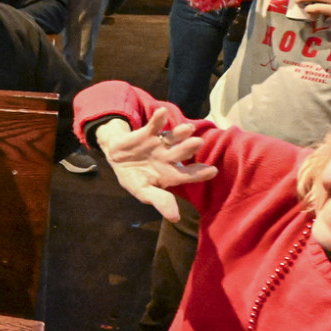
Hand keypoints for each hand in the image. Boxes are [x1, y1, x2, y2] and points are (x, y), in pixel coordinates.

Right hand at [92, 106, 216, 222]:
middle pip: (181, 153)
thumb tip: (175, 218)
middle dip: (189, 148)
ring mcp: (160, 144)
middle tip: (198, 143)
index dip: (200, 173)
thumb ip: (159, 201)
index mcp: (171, 174)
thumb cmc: (134, 178)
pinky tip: (162, 113)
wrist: (117, 158)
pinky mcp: (149, 133)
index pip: (188, 174)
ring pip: (172, 137)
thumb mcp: (143, 192)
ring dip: (180, 133)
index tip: (212, 171)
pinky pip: (154, 125)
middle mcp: (169, 157)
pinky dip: (158, 119)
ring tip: (188, 128)